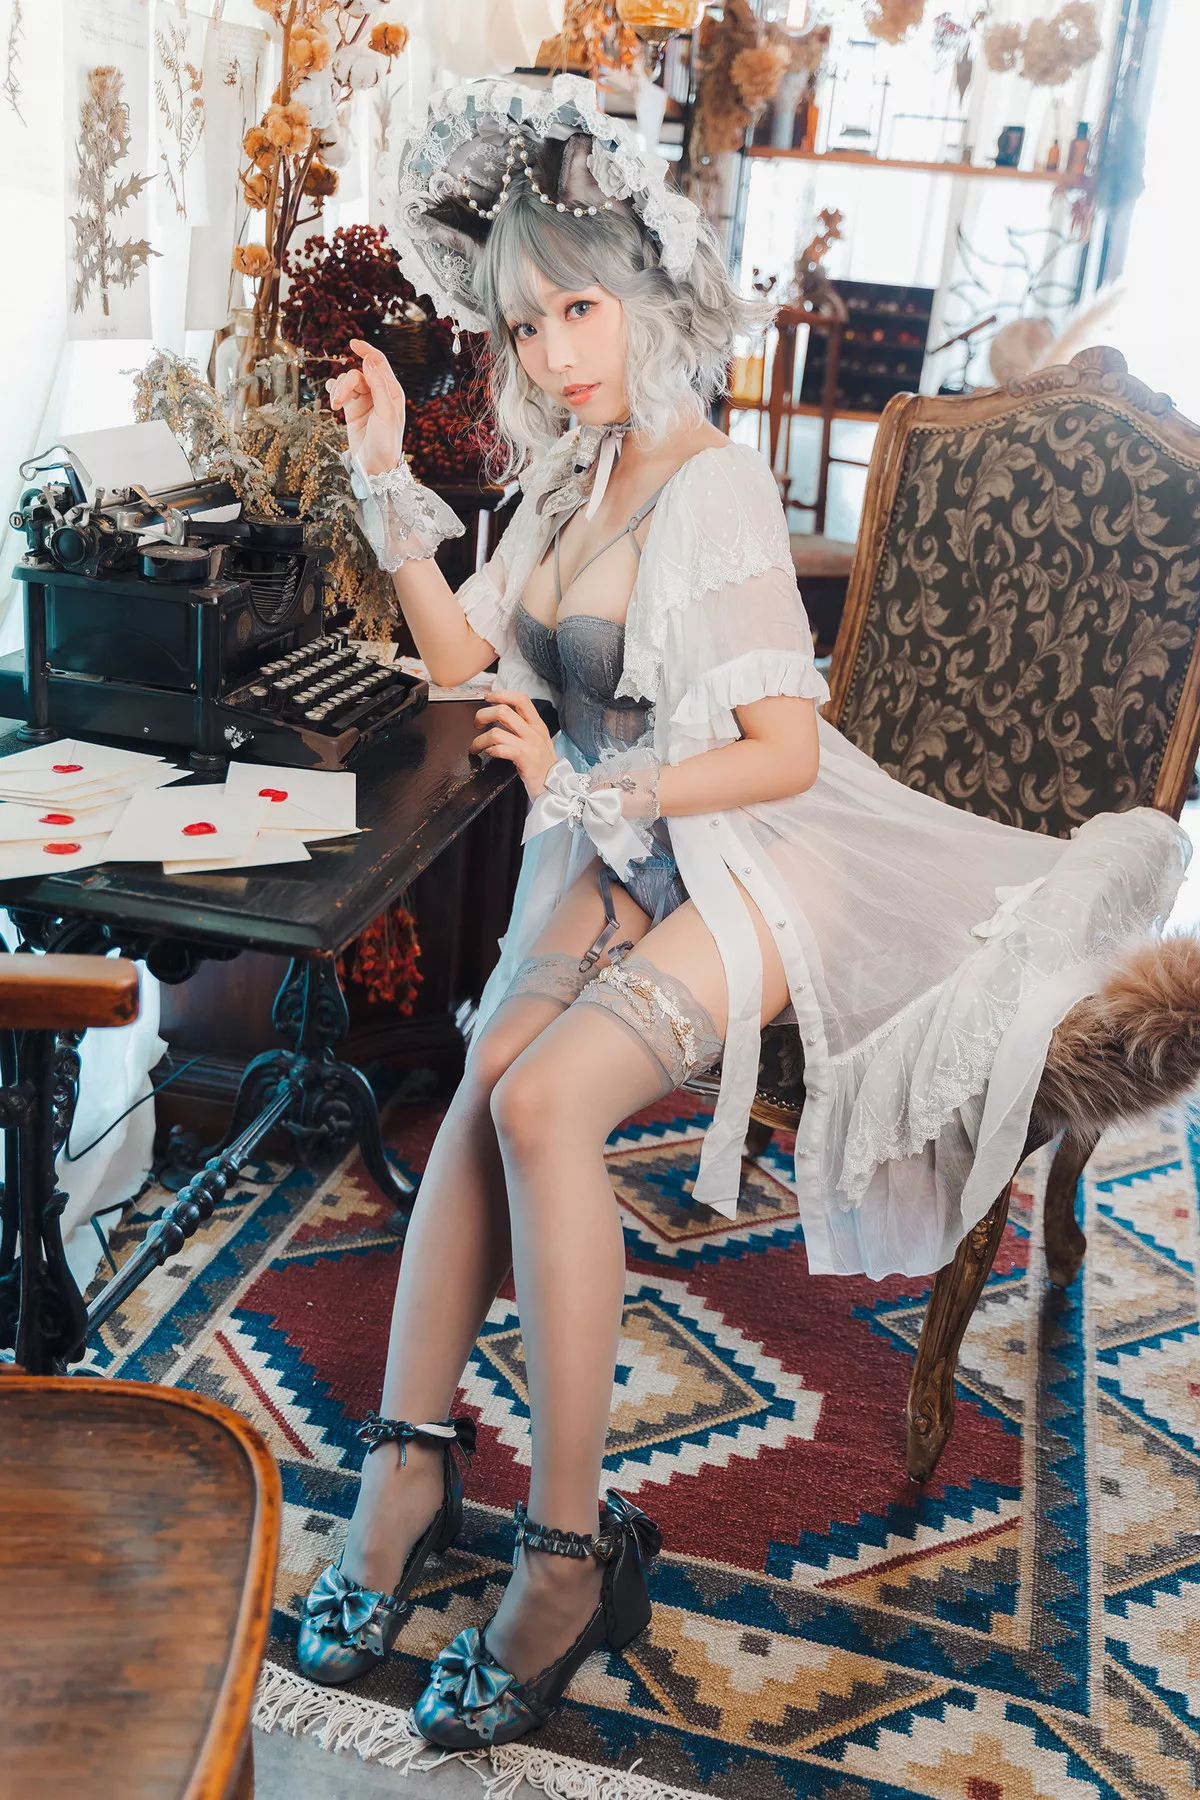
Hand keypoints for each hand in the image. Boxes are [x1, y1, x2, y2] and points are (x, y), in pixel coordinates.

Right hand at [326, 338, 405, 475]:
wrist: (374, 466)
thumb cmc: (385, 442)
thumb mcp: (386, 414)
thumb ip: (378, 386)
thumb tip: (368, 361)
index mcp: (391, 391)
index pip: (378, 363)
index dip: (366, 351)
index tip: (352, 344)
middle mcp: (378, 393)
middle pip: (357, 374)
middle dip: (345, 383)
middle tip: (338, 400)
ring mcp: (364, 400)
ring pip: (346, 382)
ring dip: (338, 390)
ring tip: (335, 405)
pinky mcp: (351, 409)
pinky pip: (340, 391)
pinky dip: (334, 392)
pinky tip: (333, 401)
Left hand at [471, 691, 559, 799]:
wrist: (557, 790)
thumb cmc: (543, 767)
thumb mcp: (538, 742)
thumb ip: (524, 729)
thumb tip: (503, 717)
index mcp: (538, 725)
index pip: (521, 699)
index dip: (501, 694)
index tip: (488, 697)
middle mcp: (534, 732)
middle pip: (503, 711)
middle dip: (483, 715)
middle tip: (477, 724)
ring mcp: (530, 746)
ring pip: (496, 732)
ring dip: (480, 739)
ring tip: (475, 747)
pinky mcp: (525, 760)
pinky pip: (501, 749)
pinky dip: (489, 750)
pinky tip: (487, 754)